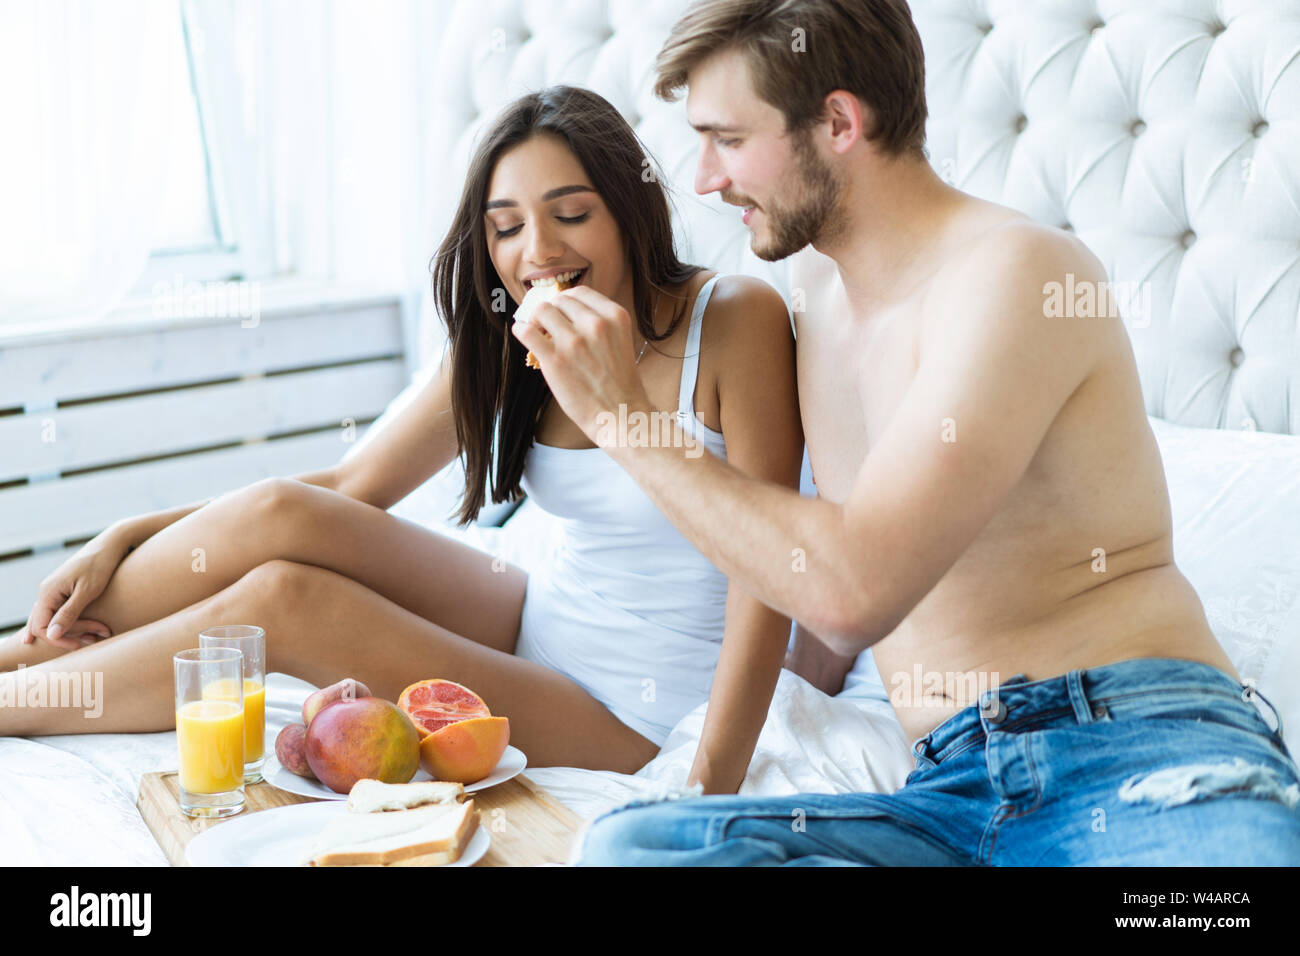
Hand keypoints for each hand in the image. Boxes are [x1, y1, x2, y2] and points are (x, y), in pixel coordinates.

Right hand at [18, 535, 125, 649]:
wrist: (110, 546)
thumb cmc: (100, 566)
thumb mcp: (87, 592)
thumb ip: (69, 613)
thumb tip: (51, 635)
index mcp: (48, 592)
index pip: (42, 627)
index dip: (59, 640)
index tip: (82, 643)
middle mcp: (46, 592)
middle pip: (47, 626)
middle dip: (72, 635)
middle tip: (98, 636)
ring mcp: (53, 591)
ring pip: (52, 620)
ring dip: (74, 631)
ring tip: (96, 636)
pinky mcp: (63, 591)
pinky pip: (56, 613)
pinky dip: (66, 624)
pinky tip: (63, 635)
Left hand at [510, 285, 651, 445]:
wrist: (619, 414)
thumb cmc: (618, 381)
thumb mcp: (620, 340)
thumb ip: (599, 322)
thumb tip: (564, 309)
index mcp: (615, 316)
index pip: (580, 291)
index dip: (566, 300)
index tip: (561, 311)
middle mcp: (596, 324)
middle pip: (560, 299)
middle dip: (552, 310)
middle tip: (549, 325)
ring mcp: (574, 342)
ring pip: (541, 310)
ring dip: (537, 319)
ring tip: (539, 333)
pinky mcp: (554, 360)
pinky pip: (526, 331)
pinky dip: (521, 329)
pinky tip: (524, 334)